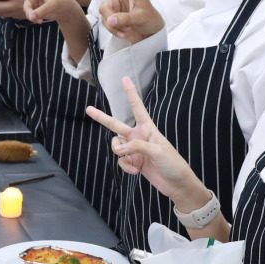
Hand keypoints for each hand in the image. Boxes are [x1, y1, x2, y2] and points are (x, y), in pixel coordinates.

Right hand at [60, 0, 162, 44]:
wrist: (148, 35)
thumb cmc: (149, 20)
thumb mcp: (141, 17)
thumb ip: (125, 18)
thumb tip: (111, 21)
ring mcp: (111, 3)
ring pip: (104, 11)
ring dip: (115, 22)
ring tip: (129, 28)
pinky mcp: (109, 15)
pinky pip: (105, 22)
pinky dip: (114, 29)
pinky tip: (124, 32)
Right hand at [85, 77, 207, 203]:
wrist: (177, 184)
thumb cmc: (173, 163)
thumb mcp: (157, 151)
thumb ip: (136, 146)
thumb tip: (118, 149)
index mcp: (148, 128)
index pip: (137, 107)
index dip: (131, 93)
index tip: (125, 79)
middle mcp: (139, 137)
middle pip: (116, 125)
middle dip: (102, 118)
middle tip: (88, 109)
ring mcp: (135, 150)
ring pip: (116, 146)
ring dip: (119, 153)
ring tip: (130, 161)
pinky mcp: (133, 163)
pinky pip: (121, 161)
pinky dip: (125, 166)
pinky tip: (135, 172)